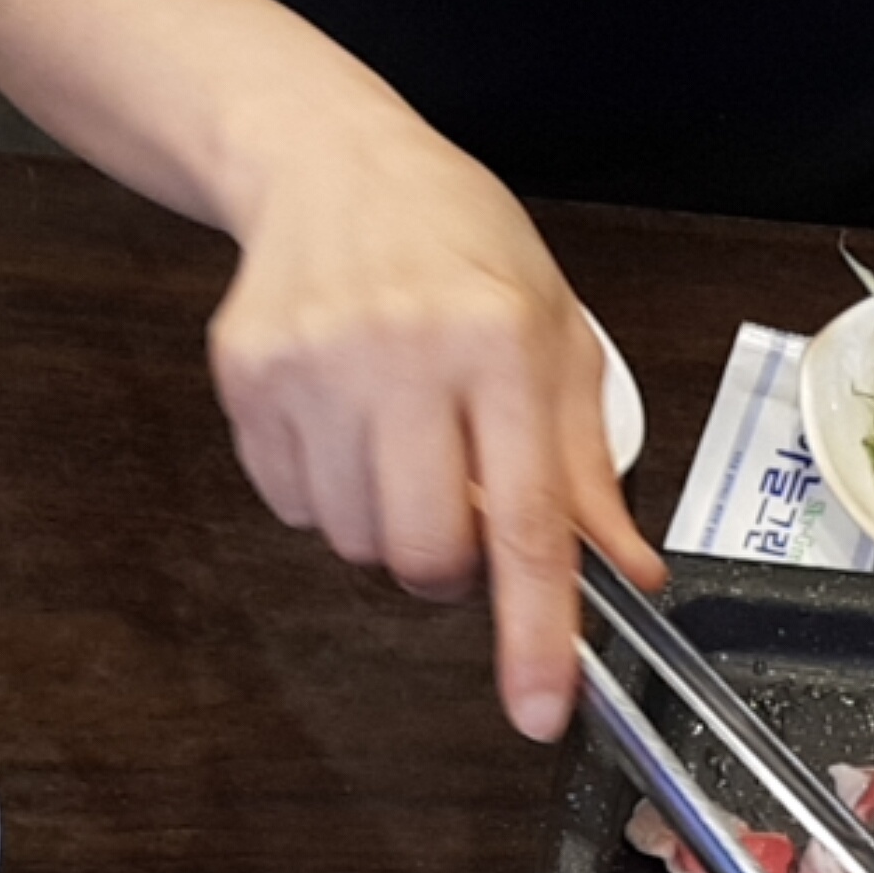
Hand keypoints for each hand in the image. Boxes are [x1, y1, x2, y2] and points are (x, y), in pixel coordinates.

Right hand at [205, 113, 663, 740]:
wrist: (330, 162)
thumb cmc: (460, 251)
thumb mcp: (556, 340)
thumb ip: (587, 469)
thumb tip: (628, 574)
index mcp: (500, 342)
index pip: (525, 523)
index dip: (534, 632)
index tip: (539, 710)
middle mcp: (401, 351)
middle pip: (426, 554)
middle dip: (451, 569)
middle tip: (461, 506)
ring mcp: (311, 363)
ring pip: (357, 543)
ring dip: (389, 527)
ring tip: (400, 441)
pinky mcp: (246, 374)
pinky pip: (292, 507)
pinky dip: (328, 494)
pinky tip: (345, 421)